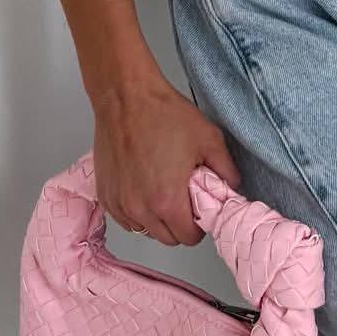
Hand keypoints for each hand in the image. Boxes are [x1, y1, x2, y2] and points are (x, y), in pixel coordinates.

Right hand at [91, 69, 241, 246]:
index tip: (199, 209)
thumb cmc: (163, 114)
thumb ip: (226, 169)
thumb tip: (232, 187)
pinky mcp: (105, 194)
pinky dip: (135, 210)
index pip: (188, 238)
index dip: (198, 226)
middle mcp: (140, 210)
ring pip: (144, 229)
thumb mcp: (208, 138)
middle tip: (183, 197)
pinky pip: (124, 217)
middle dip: (179, 224)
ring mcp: (120, 204)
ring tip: (162, 188)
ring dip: (155, 218)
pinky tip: (143, 186)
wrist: (126, 97)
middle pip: (167, 238)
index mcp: (167, 202)